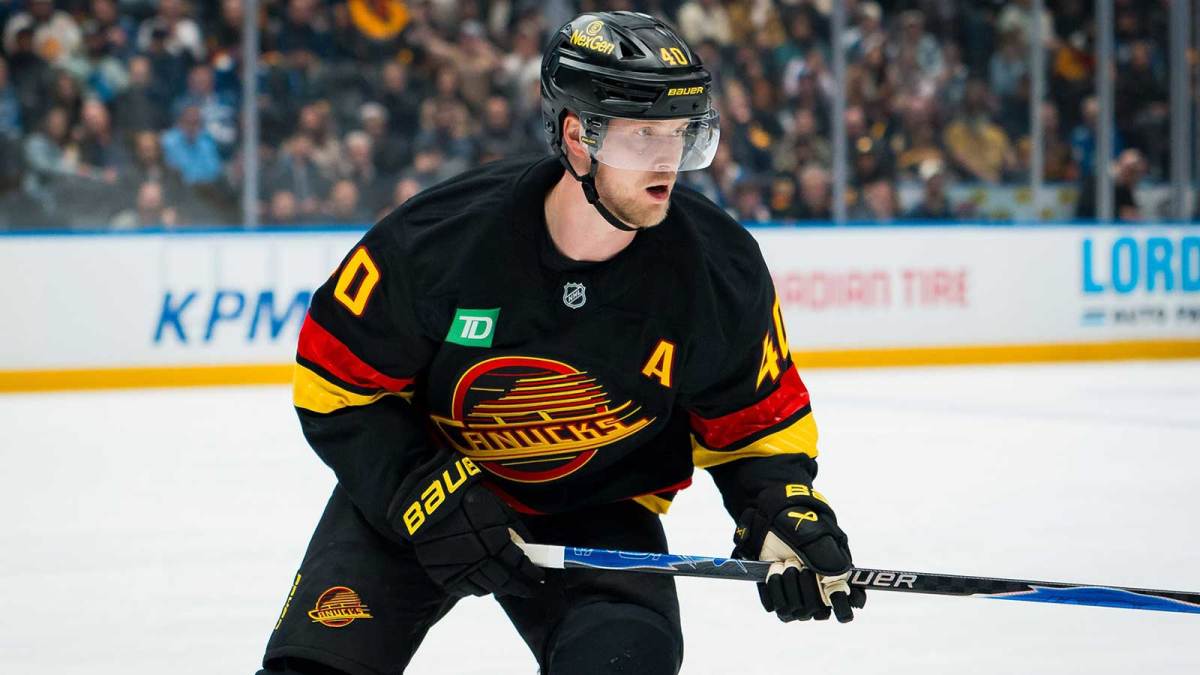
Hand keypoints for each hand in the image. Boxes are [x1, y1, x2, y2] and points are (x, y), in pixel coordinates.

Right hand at [395, 459, 543, 596]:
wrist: (430, 502)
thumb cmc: (470, 501)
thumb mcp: (498, 510)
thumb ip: (516, 532)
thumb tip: (532, 550)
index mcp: (493, 541)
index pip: (519, 565)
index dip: (531, 572)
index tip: (539, 577)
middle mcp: (477, 559)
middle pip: (504, 582)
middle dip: (520, 587)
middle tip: (528, 589)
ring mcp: (458, 569)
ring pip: (485, 589)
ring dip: (499, 589)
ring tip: (507, 585)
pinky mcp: (442, 574)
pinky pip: (464, 590)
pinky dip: (477, 588)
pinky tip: (483, 582)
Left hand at [732, 483, 865, 622]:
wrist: (773, 522)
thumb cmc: (802, 529)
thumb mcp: (822, 540)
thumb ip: (834, 563)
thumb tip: (840, 585)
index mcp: (836, 582)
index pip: (845, 611)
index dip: (841, 607)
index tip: (829, 589)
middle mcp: (819, 595)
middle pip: (816, 611)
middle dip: (805, 585)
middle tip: (798, 563)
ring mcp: (798, 599)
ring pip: (795, 611)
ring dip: (787, 584)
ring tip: (785, 563)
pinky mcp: (778, 598)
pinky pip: (775, 607)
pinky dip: (772, 587)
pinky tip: (774, 569)